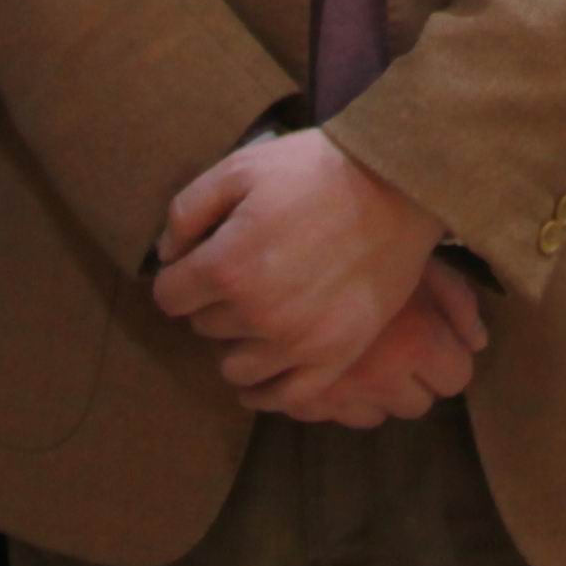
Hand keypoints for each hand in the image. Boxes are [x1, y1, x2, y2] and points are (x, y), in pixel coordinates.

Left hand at [152, 128, 445, 395]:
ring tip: (262, 312)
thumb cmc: (314, 171)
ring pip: (235, 368)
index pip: (169, 296)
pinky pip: (283, 397)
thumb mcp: (239, 168)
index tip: (203, 259)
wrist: (396, 185)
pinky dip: (266, 389)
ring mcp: (297, 342)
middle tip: (247, 272)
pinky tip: (267, 366)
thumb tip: (168, 255)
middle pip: (204, 327)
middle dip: (215, 301)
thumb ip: (186, 211)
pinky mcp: (334, 357)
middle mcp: (256, 313)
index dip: (181, 275)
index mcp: (226, 266)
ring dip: (239, 342)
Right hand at [236, 253, 488, 428]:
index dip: (449, 360)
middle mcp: (380, 377)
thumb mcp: (418, 259)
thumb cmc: (365, 242)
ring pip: (374, 416)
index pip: (456, 378)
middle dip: (413, 380)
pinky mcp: (299, 400)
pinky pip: (332, 416)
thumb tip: (479, 343)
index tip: (436, 342)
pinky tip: (333, 363)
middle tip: (400, 346)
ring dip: (374, 393)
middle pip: (418, 404)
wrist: (283, 244)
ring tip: (364, 353)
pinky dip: (336, 397)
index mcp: (415, 343)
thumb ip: (457, 301)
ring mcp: (338, 392)